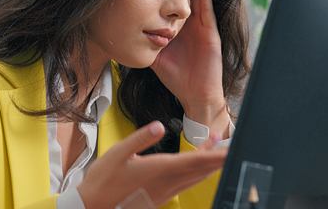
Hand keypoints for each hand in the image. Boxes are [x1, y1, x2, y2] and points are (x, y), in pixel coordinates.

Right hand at [77, 121, 227, 208]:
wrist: (94, 207)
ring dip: (210, 164)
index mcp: (158, 169)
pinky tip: (198, 163)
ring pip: (195, 178)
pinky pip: (186, 183)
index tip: (230, 149)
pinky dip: (197, 172)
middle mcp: (166, 182)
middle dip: (219, 158)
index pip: (194, 161)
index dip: (214, 155)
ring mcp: (165, 191)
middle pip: (200, 170)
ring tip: (219, 148)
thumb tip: (159, 126)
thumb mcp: (118, 152)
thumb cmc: (104, 179)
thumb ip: (140, 138)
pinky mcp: (161, 195)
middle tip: (233, 146)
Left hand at [151, 0, 228, 133]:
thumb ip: (146, 44)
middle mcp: (188, 24)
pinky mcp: (210, 31)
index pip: (167, 5)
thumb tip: (126, 33)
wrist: (194, 93)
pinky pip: (207, 9)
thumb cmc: (175, 77)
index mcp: (175, 28)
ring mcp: (200, 26)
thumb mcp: (156, 56)